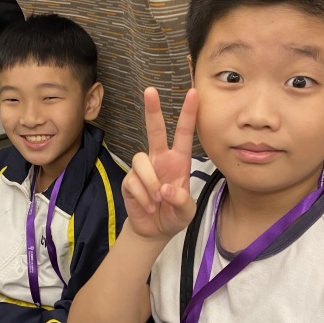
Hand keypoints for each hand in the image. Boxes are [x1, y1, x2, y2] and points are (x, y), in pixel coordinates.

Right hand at [123, 87, 197, 241]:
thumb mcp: (187, 212)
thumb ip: (181, 201)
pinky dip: (143, 197)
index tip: (194, 94)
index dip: (189, 114)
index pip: (184, 134)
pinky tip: (149, 207)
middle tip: (150, 90)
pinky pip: (133, 182)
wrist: (154, 231)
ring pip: (140, 160)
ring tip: (158, 201)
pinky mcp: (129, 181)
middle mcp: (160, 159)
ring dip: (151, 182)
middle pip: (154, 130)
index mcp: (179, 161)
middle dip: (152, 110)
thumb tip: (165, 189)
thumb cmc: (174, 215)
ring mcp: (143, 169)